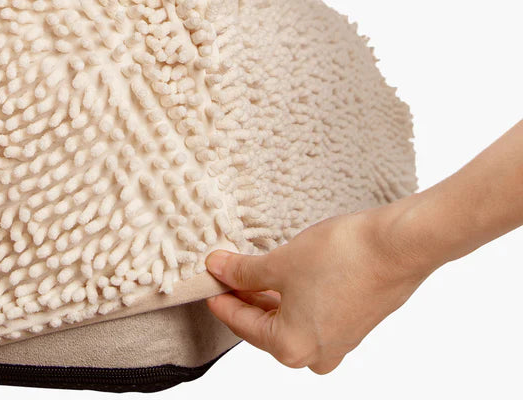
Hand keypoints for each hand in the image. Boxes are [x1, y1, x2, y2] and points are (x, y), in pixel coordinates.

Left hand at [205, 208, 431, 373]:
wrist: (396, 247)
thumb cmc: (339, 257)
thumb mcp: (279, 263)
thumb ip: (243, 271)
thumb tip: (216, 269)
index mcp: (291, 348)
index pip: (241, 324)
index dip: (220, 299)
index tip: (206, 282)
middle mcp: (315, 355)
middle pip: (264, 326)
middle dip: (243, 297)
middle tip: (224, 272)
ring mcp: (337, 342)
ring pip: (288, 320)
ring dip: (267, 297)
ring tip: (249, 270)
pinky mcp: (353, 324)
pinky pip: (310, 314)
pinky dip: (291, 297)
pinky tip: (282, 276)